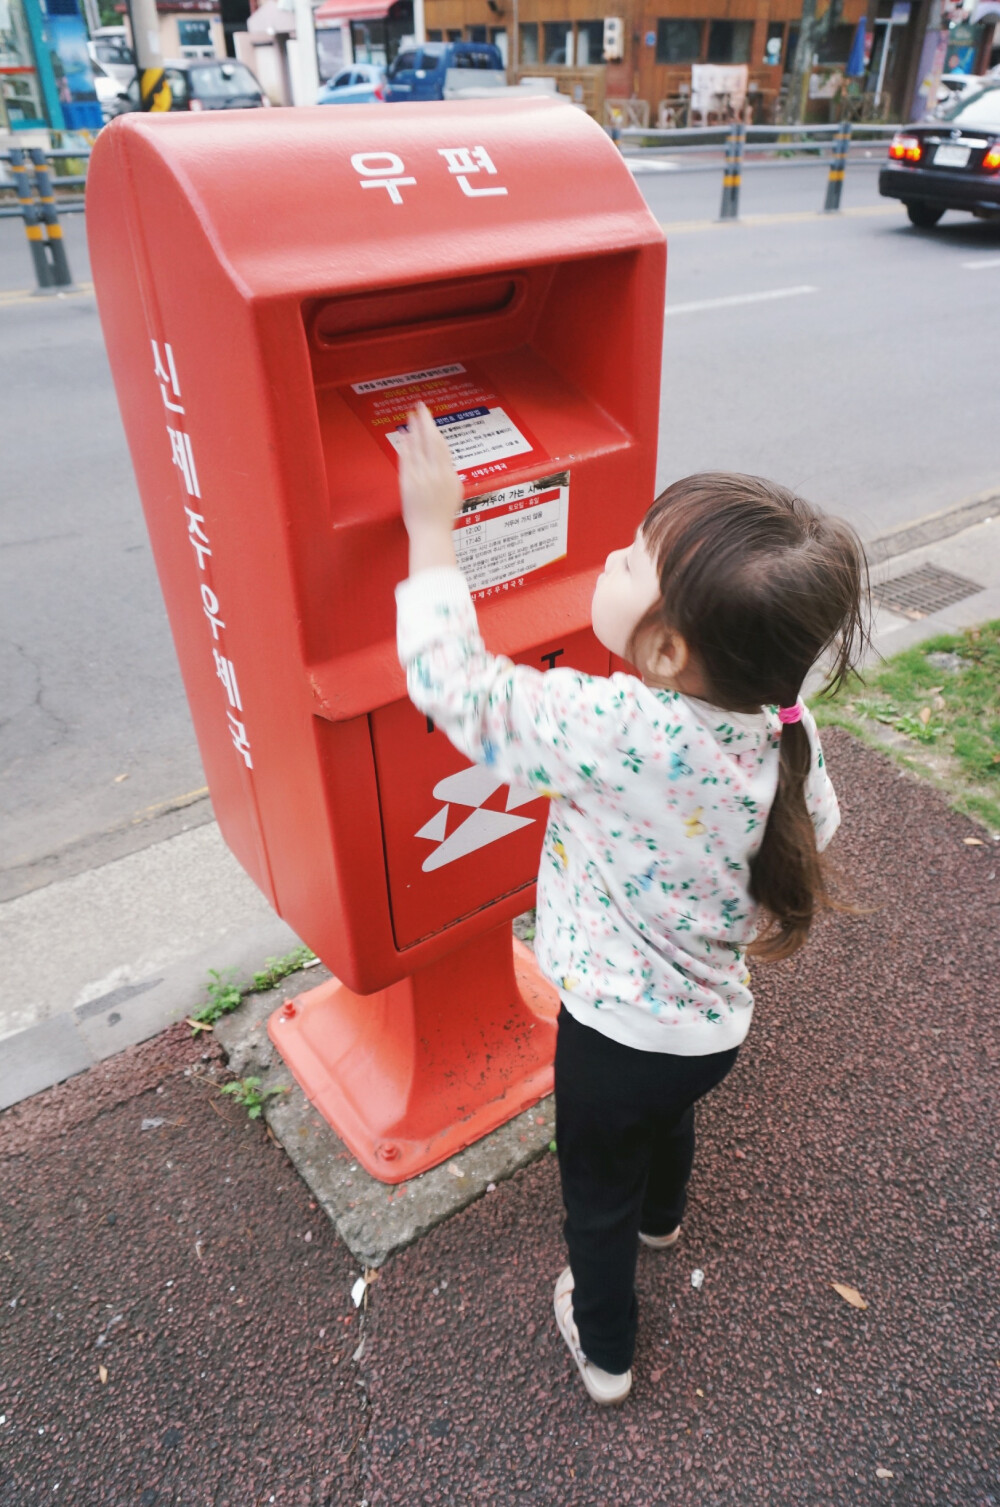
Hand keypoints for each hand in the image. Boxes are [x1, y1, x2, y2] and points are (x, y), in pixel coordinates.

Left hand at [397, 402, 462, 574]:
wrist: (431, 534)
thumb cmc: (442, 518)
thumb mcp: (454, 494)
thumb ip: (450, 476)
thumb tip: (445, 462)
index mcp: (450, 476)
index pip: (442, 446)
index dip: (435, 430)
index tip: (429, 418)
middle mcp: (437, 474)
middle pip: (431, 441)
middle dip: (425, 422)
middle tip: (420, 407)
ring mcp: (423, 479)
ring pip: (418, 447)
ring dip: (413, 430)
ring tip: (409, 416)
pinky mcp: (409, 485)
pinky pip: (407, 461)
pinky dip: (405, 447)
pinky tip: (402, 436)